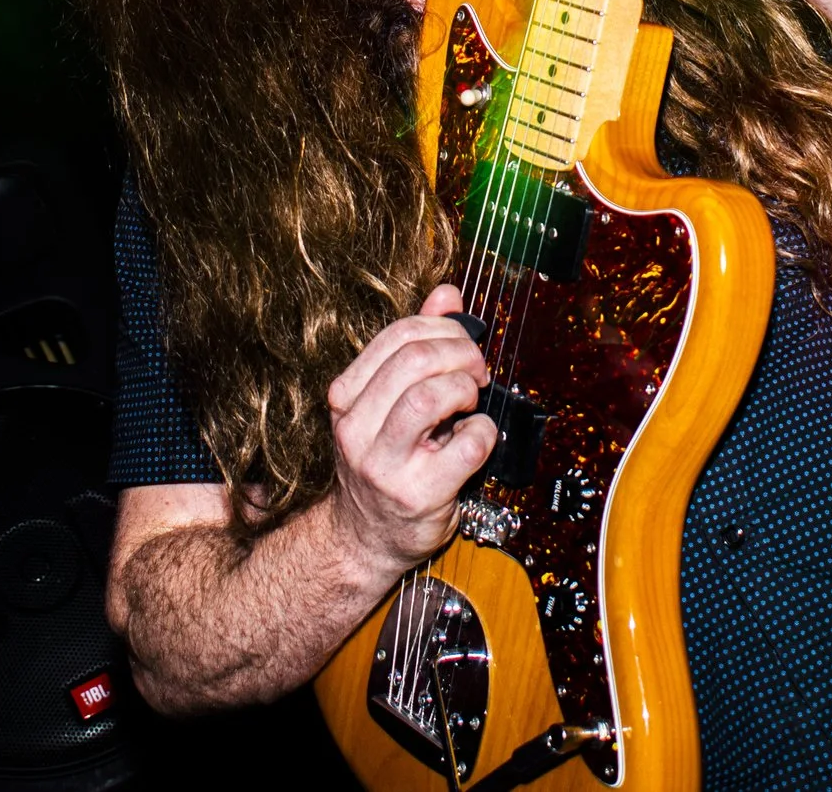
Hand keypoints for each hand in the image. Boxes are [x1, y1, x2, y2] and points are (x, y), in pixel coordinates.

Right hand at [325, 283, 495, 573]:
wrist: (365, 538)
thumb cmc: (385, 460)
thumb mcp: (390, 400)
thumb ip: (417, 344)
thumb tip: (446, 294)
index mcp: (347, 397)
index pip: (398, 336)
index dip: (443, 330)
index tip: (462, 346)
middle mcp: (356, 428)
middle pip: (415, 360)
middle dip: (460, 355)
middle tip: (476, 372)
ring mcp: (383, 464)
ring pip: (430, 396)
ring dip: (465, 390)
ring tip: (470, 402)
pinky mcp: (417, 494)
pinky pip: (466, 445)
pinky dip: (484, 433)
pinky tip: (477, 438)